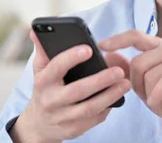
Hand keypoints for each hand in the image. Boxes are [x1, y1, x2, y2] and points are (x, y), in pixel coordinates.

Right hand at [10, 30, 131, 142]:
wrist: (39, 124)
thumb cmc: (45, 89)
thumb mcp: (40, 70)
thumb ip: (42, 50)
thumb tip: (35, 30)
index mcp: (43, 82)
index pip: (56, 68)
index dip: (71, 58)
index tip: (89, 49)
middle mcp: (51, 101)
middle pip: (77, 91)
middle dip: (100, 80)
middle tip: (119, 70)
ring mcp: (62, 118)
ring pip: (89, 108)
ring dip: (110, 96)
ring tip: (126, 83)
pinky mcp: (73, 130)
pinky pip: (94, 119)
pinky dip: (107, 108)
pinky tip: (118, 97)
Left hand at [99, 30, 161, 142]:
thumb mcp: (142, 85)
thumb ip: (127, 70)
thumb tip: (109, 55)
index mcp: (158, 48)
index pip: (136, 36)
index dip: (118, 39)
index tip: (102, 45)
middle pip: (138, 62)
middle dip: (136, 83)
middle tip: (146, 94)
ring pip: (149, 74)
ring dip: (148, 93)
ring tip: (157, 98)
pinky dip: (156, 97)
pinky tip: (159, 102)